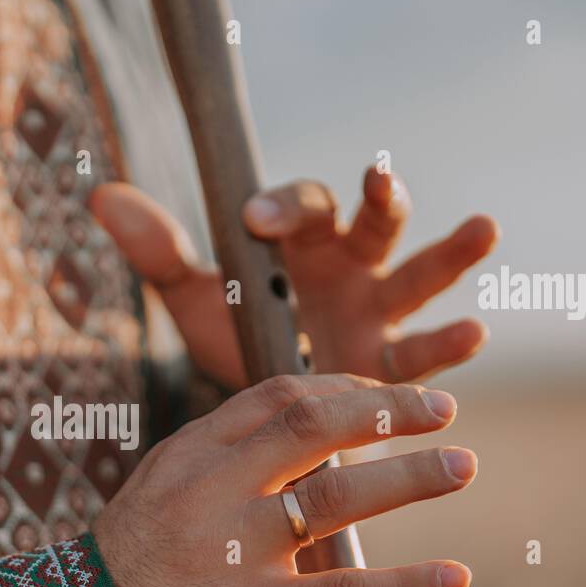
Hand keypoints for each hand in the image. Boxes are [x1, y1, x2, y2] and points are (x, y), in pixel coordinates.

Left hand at [90, 168, 498, 386]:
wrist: (266, 410)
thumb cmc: (239, 333)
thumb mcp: (198, 297)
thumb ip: (160, 251)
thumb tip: (101, 193)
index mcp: (302, 242)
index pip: (300, 207)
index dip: (281, 206)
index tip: (254, 218)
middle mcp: (349, 267)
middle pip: (374, 221)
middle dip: (381, 198)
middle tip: (380, 176)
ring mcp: (378, 312)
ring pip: (420, 275)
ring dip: (451, 252)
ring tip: (484, 227)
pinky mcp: (394, 365)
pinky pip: (425, 350)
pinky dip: (448, 343)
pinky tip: (472, 332)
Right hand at [91, 373, 476, 586]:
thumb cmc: (117, 579)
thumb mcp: (155, 500)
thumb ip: (217, 472)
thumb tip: (295, 456)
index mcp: (188, 455)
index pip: (277, 397)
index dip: (344, 387)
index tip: (385, 394)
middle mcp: (211, 490)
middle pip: (315, 426)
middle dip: (388, 411)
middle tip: (442, 408)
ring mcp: (231, 550)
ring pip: (337, 498)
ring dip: (411, 477)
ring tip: (463, 464)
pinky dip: (405, 585)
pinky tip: (454, 577)